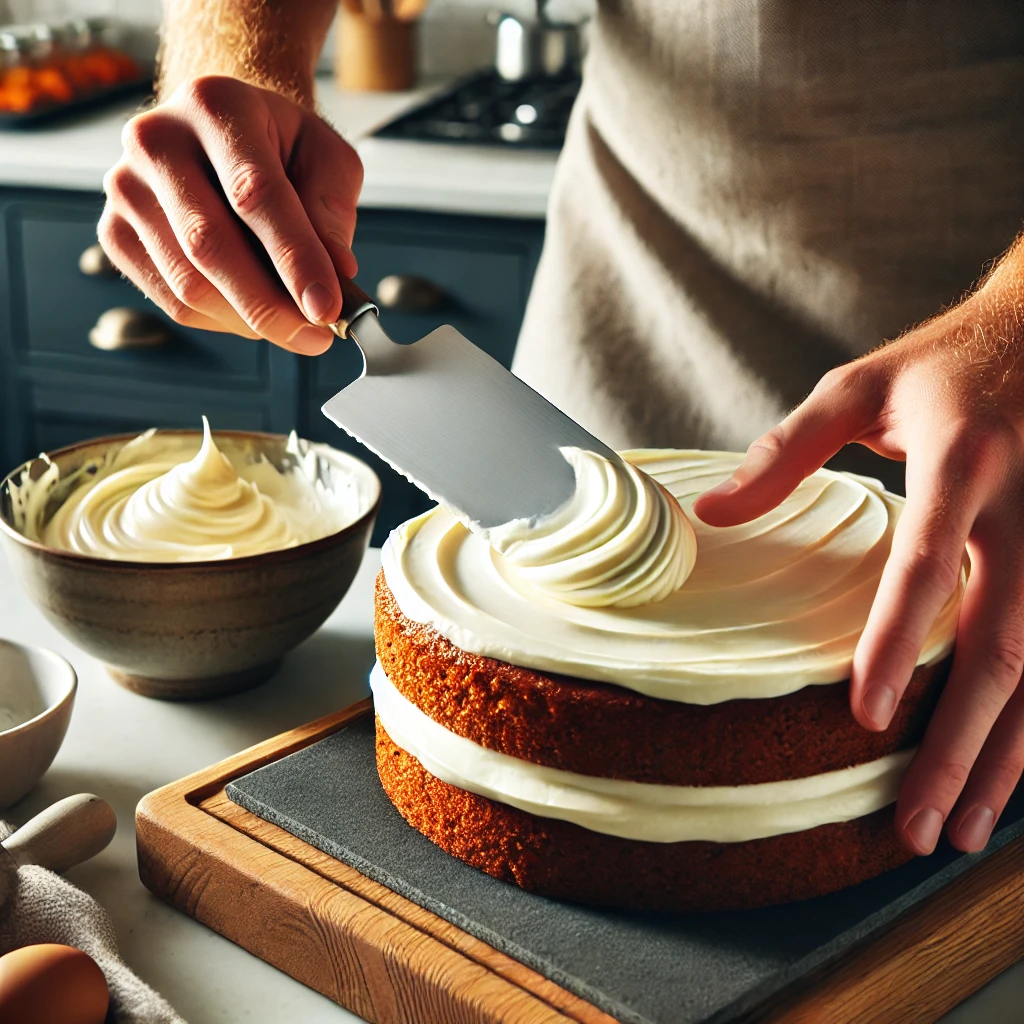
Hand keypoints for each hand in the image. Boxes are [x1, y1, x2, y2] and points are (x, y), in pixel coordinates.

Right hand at [99, 75, 361, 354]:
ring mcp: (126, 188)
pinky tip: (253, 311)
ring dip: (250, 320)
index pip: (254, 193)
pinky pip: (172, 301)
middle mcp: (156, 140)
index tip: (327, 308)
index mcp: (216, 105)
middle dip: (270, 305)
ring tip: (295, 324)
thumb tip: (337, 274)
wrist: (223, 133)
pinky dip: (223, 321)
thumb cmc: (280, 147)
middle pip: (209, 245)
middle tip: (318, 337)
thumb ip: (332, 212)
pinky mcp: (115, 233)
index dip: (294, 259)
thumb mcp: (326, 158)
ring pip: (189, 284)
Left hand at [693, 249, 1023, 856]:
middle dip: (960, 744)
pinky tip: (1007, 777)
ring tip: (959, 828)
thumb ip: (786, 452)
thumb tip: (710, 516)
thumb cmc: (945, 364)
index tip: (866, 718)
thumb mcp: (858, 388)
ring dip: (1006, 759)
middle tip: (917, 823)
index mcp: (964, 463)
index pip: (928, 567)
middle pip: (1003, 645)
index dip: (897, 643)